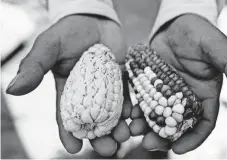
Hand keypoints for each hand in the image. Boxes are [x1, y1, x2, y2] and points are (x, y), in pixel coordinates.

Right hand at [6, 15, 131, 156]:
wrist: (94, 19)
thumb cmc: (69, 32)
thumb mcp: (49, 47)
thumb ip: (34, 67)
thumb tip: (13, 90)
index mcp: (68, 91)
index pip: (67, 117)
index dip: (69, 133)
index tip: (74, 148)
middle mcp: (88, 94)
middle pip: (94, 121)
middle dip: (100, 137)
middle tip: (109, 149)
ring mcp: (107, 88)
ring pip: (112, 113)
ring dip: (118, 127)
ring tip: (123, 137)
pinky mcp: (123, 79)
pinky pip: (128, 96)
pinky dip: (131, 107)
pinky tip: (133, 115)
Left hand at [129, 14, 226, 153]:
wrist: (174, 23)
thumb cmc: (197, 32)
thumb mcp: (214, 46)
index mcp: (205, 93)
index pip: (203, 122)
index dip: (192, 138)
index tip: (178, 149)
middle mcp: (185, 97)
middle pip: (176, 124)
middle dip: (163, 136)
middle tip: (148, 143)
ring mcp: (166, 92)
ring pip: (157, 116)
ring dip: (146, 126)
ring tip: (133, 130)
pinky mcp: (150, 85)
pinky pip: (142, 102)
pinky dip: (136, 110)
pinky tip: (128, 112)